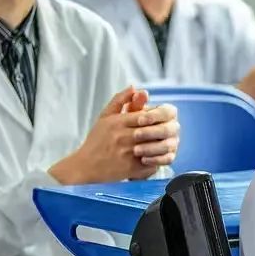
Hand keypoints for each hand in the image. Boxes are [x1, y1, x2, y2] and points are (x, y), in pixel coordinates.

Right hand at [49, 87, 177, 183]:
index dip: (155, 118)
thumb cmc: (97, 140)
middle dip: (162, 130)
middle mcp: (123, 137)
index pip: (145, 116)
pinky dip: (158, 159)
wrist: (85, 166)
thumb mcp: (105, 116)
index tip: (159, 119)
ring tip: (166, 142)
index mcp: (118, 122)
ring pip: (154, 146)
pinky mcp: (131, 168)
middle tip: (169, 130)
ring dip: (162, 144)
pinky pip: (152, 162)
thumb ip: (120, 100)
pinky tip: (159, 156)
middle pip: (152, 130)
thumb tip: (135, 87)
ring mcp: (127, 153)